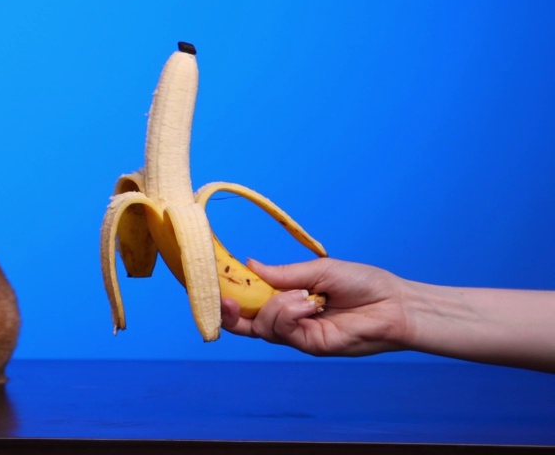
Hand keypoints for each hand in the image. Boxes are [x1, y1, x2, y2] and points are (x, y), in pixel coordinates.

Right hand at [220, 258, 412, 356]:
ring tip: (304, 296)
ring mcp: (299, 334)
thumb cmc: (362, 283)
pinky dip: (290, 314)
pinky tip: (310, 303)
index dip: (230, 294)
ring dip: (276, 308)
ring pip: (263, 326)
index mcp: (288, 297)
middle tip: (226, 299)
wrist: (394, 304)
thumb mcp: (317, 270)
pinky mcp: (310, 345)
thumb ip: (282, 273)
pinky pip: (285, 332)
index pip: (250, 300)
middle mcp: (289, 318)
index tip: (215, 282)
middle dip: (231, 311)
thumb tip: (248, 264)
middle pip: (247, 321)